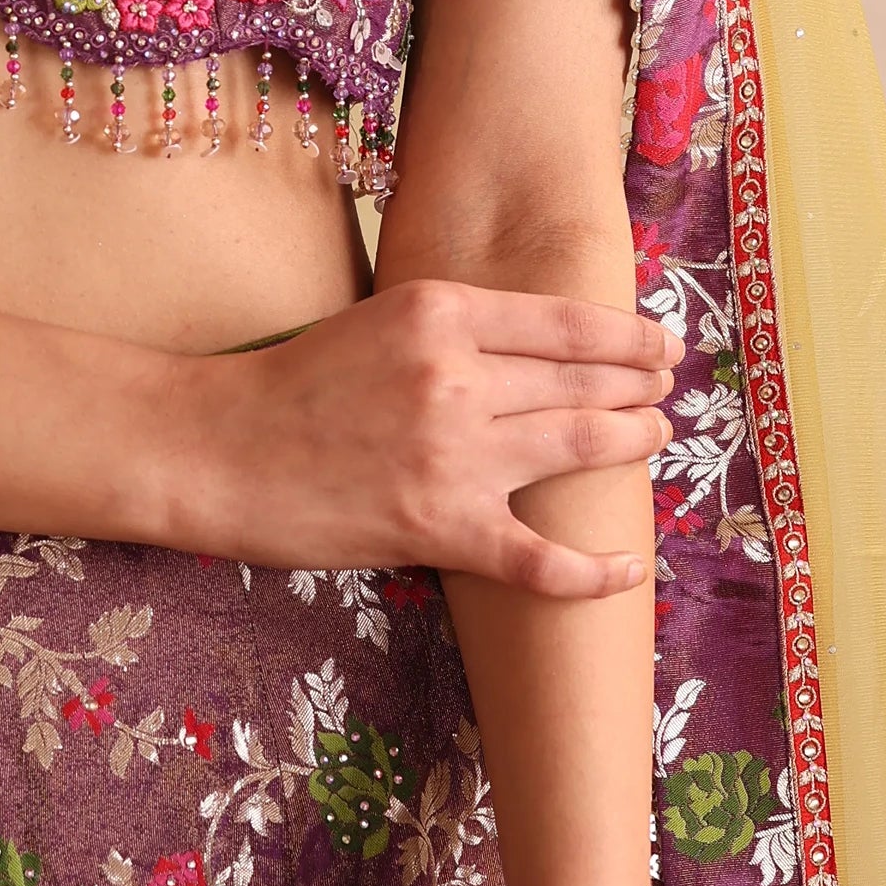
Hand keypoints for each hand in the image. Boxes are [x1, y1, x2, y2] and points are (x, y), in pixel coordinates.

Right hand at [186, 275, 676, 597]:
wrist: (218, 448)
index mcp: (442, 313)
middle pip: (583, 381)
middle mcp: (457, 377)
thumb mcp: (381, 321)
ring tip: (654, 438)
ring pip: (578, 447)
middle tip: (667, 393)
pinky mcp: (440, 528)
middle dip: (639, 387)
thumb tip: (541, 342)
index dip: (630, 337)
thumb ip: (458, 327)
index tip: (660, 345)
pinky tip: (629, 568)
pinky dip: (593, 571)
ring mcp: (453, 456)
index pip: (568, 324)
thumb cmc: (294, 382)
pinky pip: (539, 559)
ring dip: (630, 443)